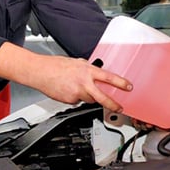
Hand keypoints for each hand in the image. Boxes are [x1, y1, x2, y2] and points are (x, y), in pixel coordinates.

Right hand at [0, 43, 131, 110]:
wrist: (40, 72)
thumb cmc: (56, 65)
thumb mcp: (77, 62)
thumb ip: (87, 68)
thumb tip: (96, 73)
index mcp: (88, 71)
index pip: (109, 77)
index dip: (121, 83)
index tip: (129, 87)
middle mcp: (84, 82)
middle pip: (103, 97)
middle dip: (113, 104)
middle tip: (120, 107)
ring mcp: (77, 93)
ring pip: (89, 99)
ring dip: (88, 96)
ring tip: (78, 88)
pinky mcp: (69, 100)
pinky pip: (77, 101)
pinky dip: (75, 98)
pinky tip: (68, 90)